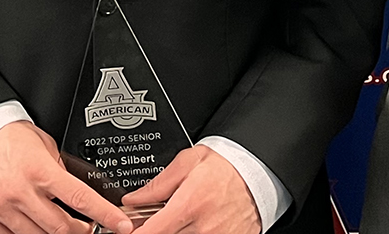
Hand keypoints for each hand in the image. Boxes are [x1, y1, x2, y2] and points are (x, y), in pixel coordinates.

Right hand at [0, 120, 131, 233]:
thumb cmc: (8, 138)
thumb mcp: (44, 146)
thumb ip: (60, 171)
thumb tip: (78, 195)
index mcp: (39, 170)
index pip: (80, 198)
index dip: (104, 215)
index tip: (120, 225)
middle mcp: (20, 191)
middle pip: (61, 227)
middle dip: (80, 231)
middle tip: (86, 227)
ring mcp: (0, 207)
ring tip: (58, 227)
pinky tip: (30, 225)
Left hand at [122, 146, 260, 233]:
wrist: (258, 173)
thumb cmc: (225, 166)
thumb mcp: (188, 162)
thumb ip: (158, 184)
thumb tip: (134, 199)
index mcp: (190, 205)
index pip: (153, 231)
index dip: (138, 232)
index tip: (130, 229)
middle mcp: (203, 227)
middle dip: (155, 229)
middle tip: (157, 217)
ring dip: (175, 231)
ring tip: (181, 218)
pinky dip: (193, 232)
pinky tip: (193, 223)